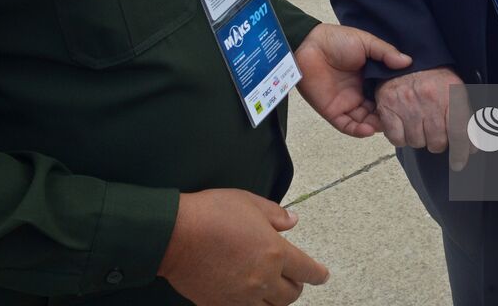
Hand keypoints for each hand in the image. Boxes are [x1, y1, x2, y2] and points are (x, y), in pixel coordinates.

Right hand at [158, 189, 328, 305]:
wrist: (174, 235)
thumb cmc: (210, 214)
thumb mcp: (249, 202)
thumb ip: (275, 215)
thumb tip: (292, 221)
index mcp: (274, 252)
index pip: (307, 270)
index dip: (318, 274)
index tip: (322, 275)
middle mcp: (262, 279)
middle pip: (291, 294)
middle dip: (296, 285)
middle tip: (293, 277)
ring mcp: (242, 296)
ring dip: (276, 299)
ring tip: (273, 288)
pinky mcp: (221, 305)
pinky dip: (253, 305)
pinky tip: (249, 295)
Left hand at [295, 24, 411, 136]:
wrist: (309, 45)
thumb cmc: (337, 41)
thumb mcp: (366, 43)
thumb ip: (386, 53)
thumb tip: (408, 62)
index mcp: (370, 76)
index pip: (388, 93)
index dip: (397, 98)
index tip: (410, 101)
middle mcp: (361, 92)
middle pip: (379, 110)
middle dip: (390, 115)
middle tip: (402, 118)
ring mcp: (347, 103)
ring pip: (366, 121)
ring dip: (377, 125)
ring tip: (388, 126)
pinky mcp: (333, 112)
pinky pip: (348, 126)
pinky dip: (359, 131)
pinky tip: (369, 129)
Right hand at [375, 66, 469, 167]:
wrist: (409, 59)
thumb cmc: (435, 77)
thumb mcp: (456, 90)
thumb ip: (466, 118)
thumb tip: (474, 147)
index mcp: (450, 96)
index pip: (459, 132)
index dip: (461, 153)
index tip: (459, 163)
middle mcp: (430, 101)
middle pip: (437, 142)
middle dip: (438, 142)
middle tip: (435, 132)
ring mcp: (407, 105)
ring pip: (417, 142)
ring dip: (420, 139)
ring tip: (419, 124)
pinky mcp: (389, 108)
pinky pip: (397, 139)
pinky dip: (401, 137)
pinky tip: (405, 126)